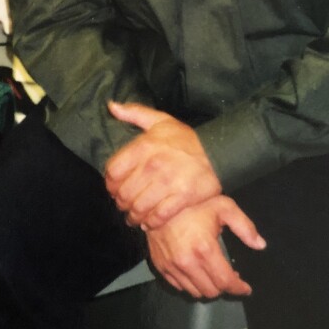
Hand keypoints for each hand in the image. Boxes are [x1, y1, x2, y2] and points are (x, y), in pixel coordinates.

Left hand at [105, 102, 220, 227]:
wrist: (218, 152)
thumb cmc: (185, 138)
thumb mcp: (160, 120)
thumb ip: (134, 113)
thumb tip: (111, 106)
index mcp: (144, 146)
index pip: (113, 171)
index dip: (110, 183)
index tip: (113, 187)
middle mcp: (153, 165)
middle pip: (124, 192)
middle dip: (121, 202)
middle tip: (123, 205)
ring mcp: (168, 183)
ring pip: (139, 207)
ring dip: (133, 215)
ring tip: (134, 216)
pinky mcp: (183, 198)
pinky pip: (159, 216)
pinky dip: (151, 222)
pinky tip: (149, 222)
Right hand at [145, 196, 265, 298]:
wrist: (157, 201)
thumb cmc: (193, 204)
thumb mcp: (223, 207)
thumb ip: (244, 226)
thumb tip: (260, 245)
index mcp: (205, 249)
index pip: (226, 282)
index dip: (239, 288)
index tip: (245, 288)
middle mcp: (187, 263)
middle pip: (212, 291)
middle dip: (224, 287)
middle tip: (228, 277)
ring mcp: (172, 266)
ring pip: (196, 292)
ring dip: (207, 287)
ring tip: (212, 275)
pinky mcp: (161, 267)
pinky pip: (180, 287)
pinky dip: (191, 284)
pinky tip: (196, 272)